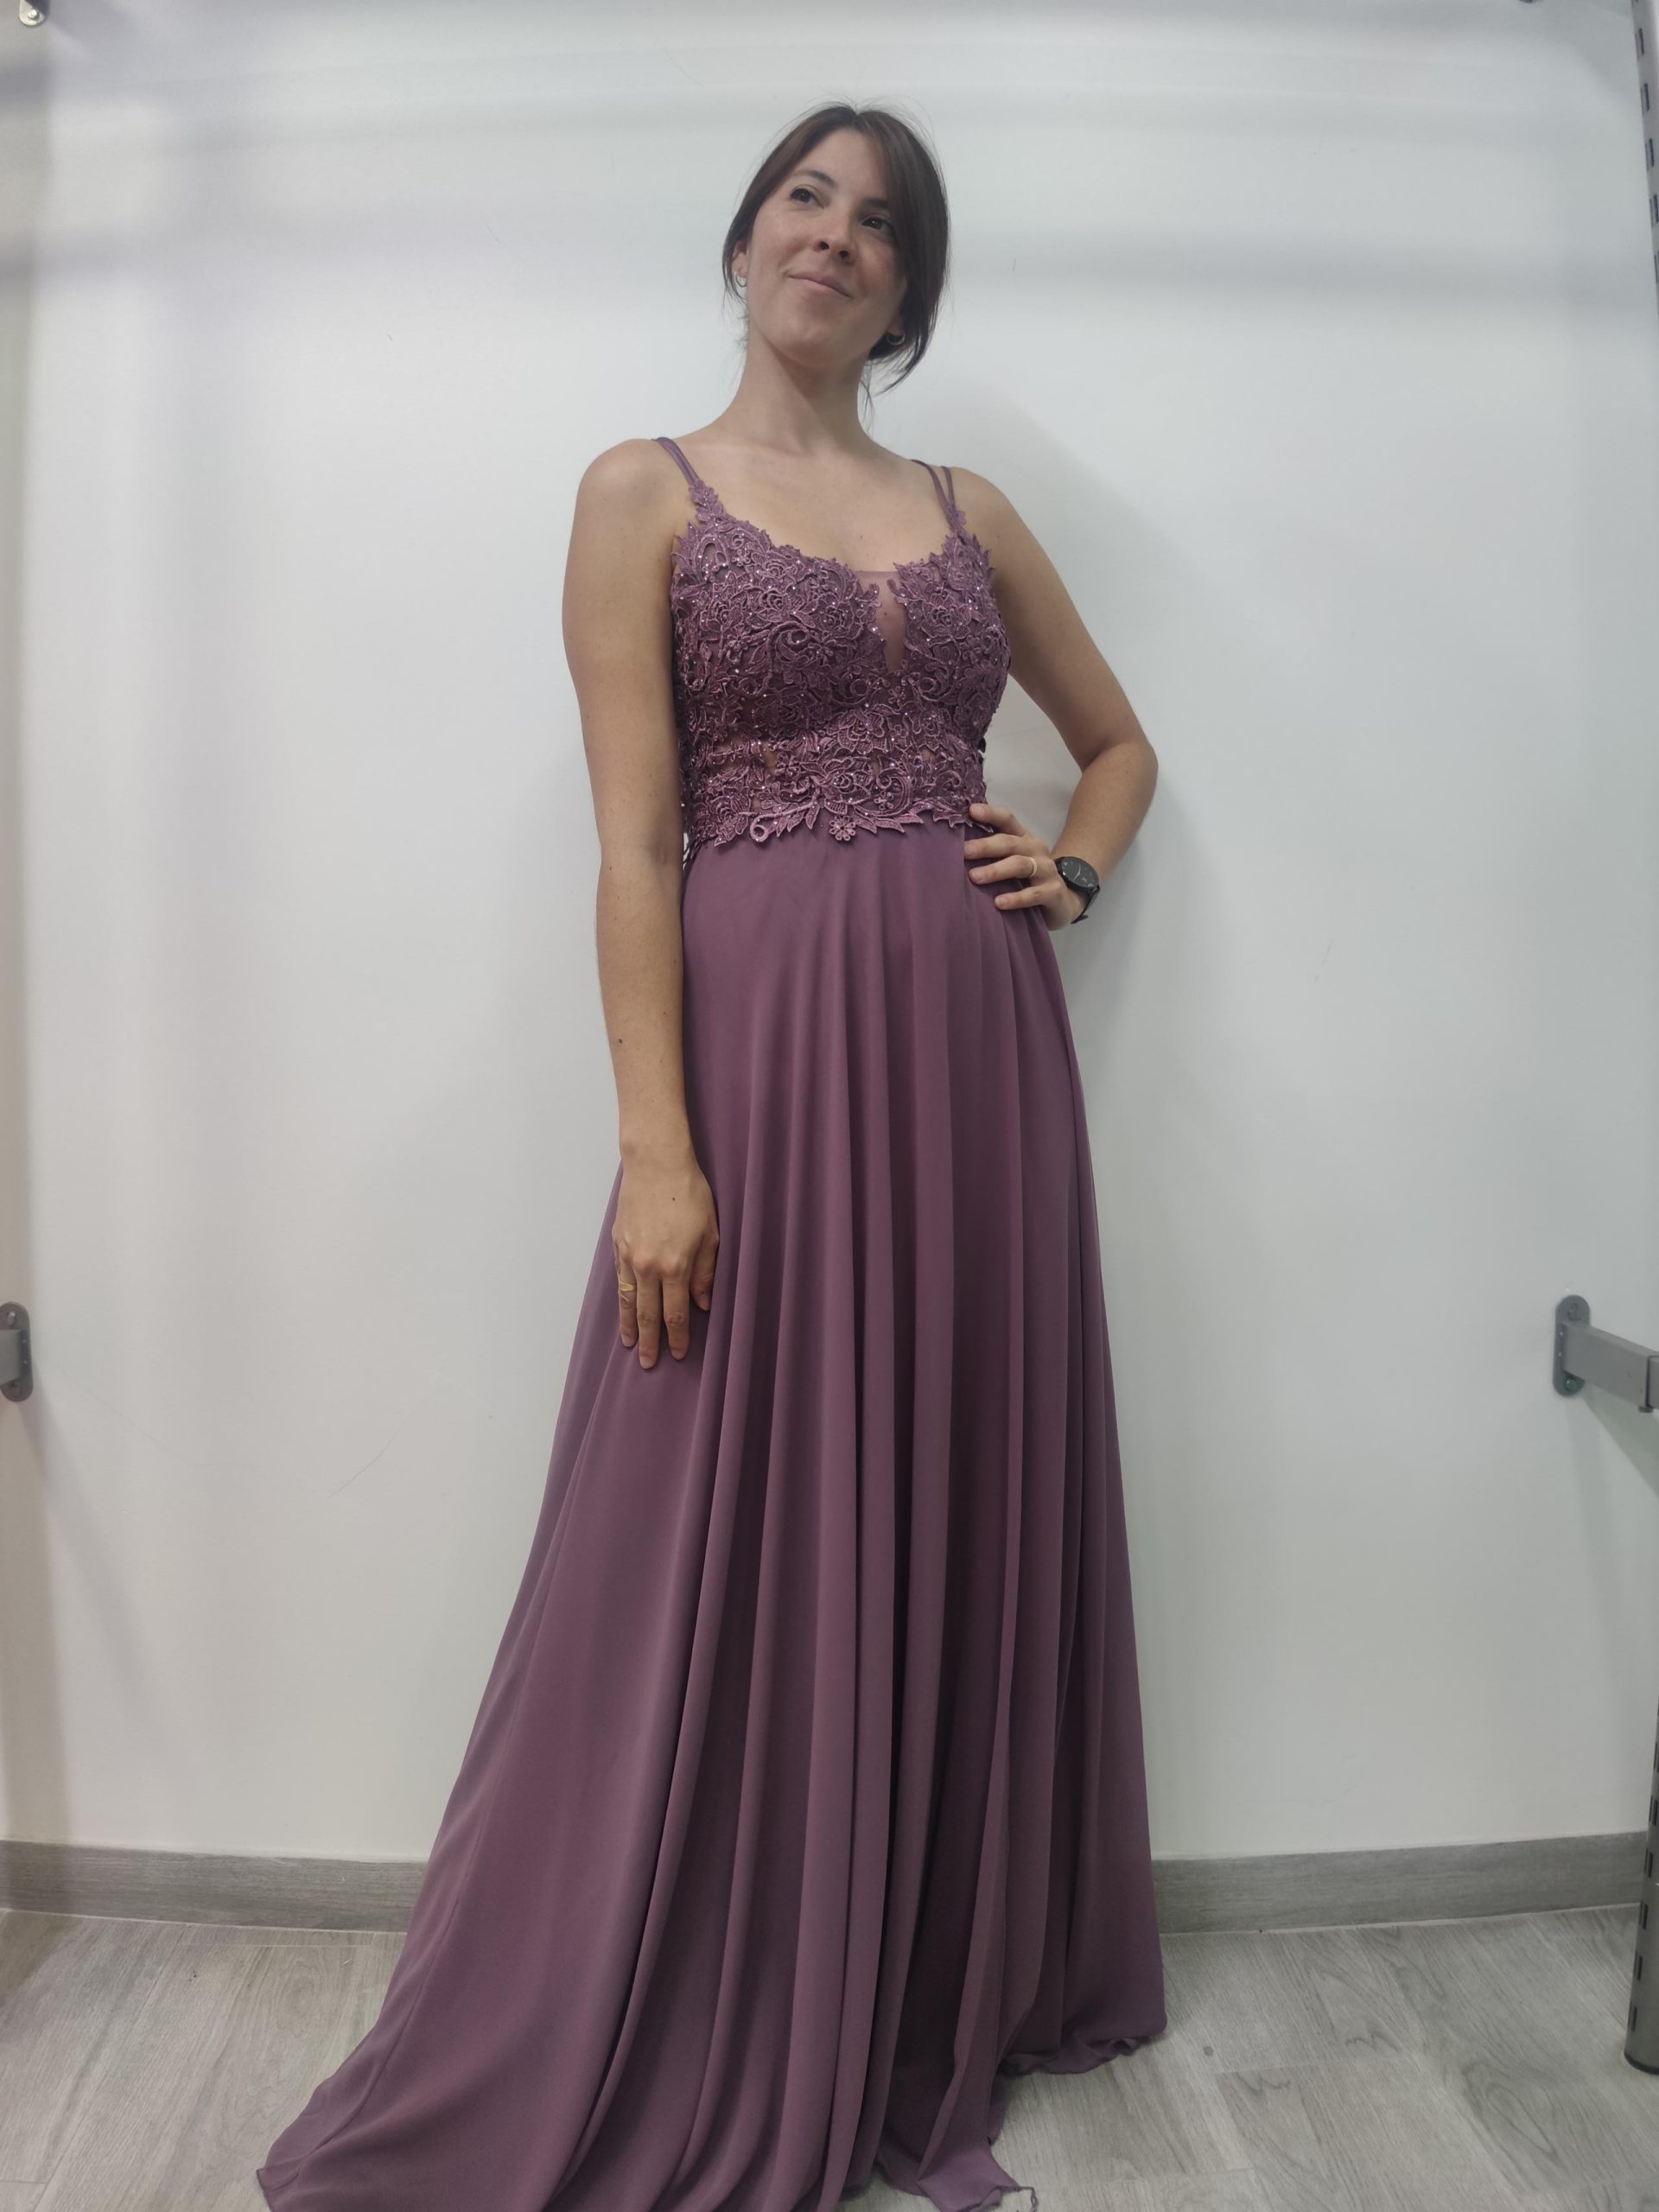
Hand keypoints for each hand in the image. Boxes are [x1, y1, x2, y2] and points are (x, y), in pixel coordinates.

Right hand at [613, 1145, 719, 1367]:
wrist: (656, 1164)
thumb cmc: (689, 1194)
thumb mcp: (710, 1233)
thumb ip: (706, 1271)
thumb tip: (703, 1303)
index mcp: (675, 1266)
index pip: (675, 1312)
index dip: (677, 1336)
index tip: (678, 1353)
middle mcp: (648, 1266)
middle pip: (648, 1314)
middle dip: (650, 1341)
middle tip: (649, 1364)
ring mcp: (629, 1256)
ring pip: (628, 1301)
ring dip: (631, 1326)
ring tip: (632, 1345)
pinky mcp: (618, 1245)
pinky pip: (619, 1281)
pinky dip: (621, 1301)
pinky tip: (624, 1311)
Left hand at [963, 801, 1086, 933]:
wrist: (1063, 901)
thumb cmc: (1028, 880)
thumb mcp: (1012, 863)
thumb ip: (992, 856)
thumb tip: (953, 851)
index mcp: (1023, 839)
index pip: (1007, 820)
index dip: (991, 814)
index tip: (971, 811)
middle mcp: (1035, 850)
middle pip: (1010, 843)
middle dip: (985, 846)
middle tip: (964, 852)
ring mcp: (1046, 870)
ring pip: (1020, 865)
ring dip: (996, 870)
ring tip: (974, 877)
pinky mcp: (1053, 892)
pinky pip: (1033, 894)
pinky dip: (1015, 898)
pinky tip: (999, 903)